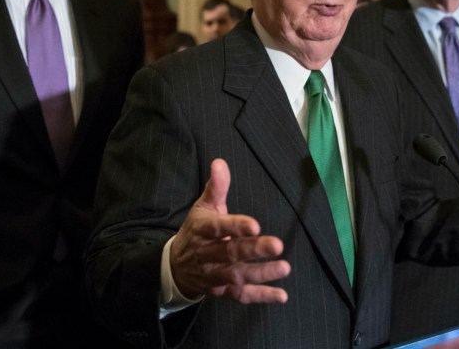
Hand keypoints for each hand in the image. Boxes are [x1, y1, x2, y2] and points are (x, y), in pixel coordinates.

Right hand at [170, 158, 290, 302]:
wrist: (174, 267)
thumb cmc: (196, 231)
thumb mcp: (203, 207)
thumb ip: (216, 187)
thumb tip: (220, 162)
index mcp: (202, 230)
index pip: (217, 228)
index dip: (235, 227)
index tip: (255, 225)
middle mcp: (206, 255)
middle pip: (230, 253)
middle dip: (253, 250)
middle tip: (277, 245)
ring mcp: (213, 275)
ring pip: (237, 276)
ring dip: (261, 273)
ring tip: (284, 267)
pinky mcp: (221, 291)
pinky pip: (240, 295)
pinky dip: (261, 296)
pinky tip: (281, 295)